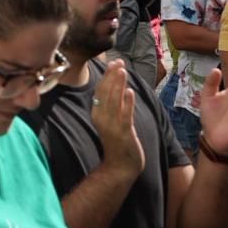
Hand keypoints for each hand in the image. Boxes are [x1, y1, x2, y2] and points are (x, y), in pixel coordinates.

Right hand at [90, 61, 145, 180]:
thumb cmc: (118, 141)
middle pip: (105, 92)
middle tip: (119, 62)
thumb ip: (113, 104)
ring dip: (118, 85)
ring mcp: (112, 126)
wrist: (120, 166)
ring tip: (123, 71)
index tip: (114, 62)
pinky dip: (127, 103)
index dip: (107, 75)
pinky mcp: (123, 134)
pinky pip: (124, 116)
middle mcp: (101, 118)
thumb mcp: (111, 120)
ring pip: (114, 101)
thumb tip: (117, 84)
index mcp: (97, 113)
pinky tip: (130, 92)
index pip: (100, 90)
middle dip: (112, 76)